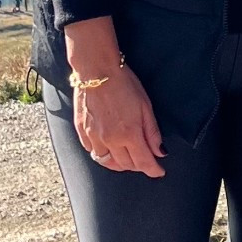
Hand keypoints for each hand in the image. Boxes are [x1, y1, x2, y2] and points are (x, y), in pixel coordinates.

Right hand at [64, 15, 165, 176]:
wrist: (96, 69)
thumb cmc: (123, 83)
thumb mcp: (145, 106)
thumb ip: (152, 132)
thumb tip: (160, 152)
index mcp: (129, 134)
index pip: (143, 162)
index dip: (153, 170)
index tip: (159, 172)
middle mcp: (110, 140)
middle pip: (126, 165)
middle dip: (138, 166)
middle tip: (145, 160)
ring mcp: (93, 137)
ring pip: (107, 162)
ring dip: (119, 164)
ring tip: (127, 159)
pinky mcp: (82, 131)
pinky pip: (92, 151)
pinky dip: (102, 154)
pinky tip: (108, 149)